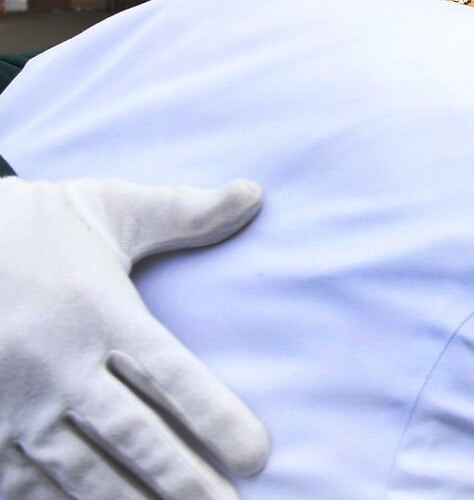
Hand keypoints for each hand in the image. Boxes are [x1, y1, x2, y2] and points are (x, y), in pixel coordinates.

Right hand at [0, 177, 270, 498]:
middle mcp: (60, 365)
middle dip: (183, 478)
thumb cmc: (37, 226)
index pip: (171, 375)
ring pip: (83, 470)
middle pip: (134, 434)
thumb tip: (255, 193)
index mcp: (101, 313)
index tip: (258, 455)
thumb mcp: (112, 209)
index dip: (215, 417)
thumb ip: (187, 212)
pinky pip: (25, 483)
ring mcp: (16, 403)